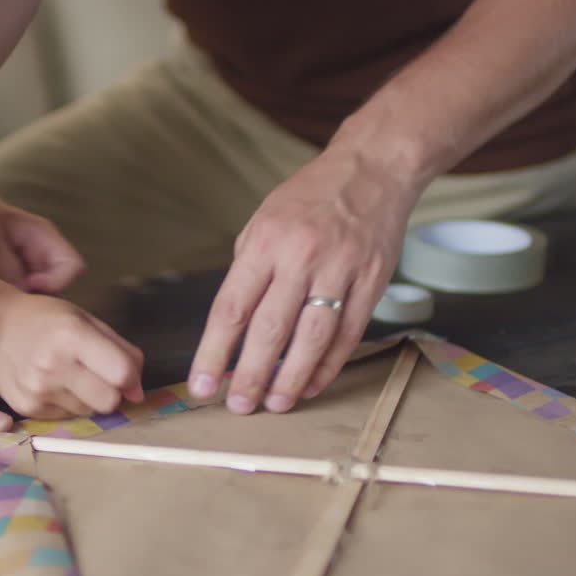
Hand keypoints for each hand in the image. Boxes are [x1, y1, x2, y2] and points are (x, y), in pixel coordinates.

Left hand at [0, 191, 83, 293]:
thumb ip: (6, 265)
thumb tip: (24, 291)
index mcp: (45, 238)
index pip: (73, 266)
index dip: (56, 281)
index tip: (28, 284)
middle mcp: (45, 254)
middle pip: (61, 286)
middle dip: (39, 295)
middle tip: (9, 293)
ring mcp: (34, 267)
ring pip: (44, 295)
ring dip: (24, 299)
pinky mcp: (20, 279)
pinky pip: (26, 296)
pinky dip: (14, 299)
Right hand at [0, 292, 144, 419]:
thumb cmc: (45, 320)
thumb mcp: (87, 320)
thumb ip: (122, 351)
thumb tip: (138, 393)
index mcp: (71, 335)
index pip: (120, 373)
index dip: (131, 377)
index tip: (127, 375)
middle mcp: (53, 365)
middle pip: (108, 401)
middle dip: (112, 392)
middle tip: (98, 376)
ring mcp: (38, 390)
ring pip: (90, 412)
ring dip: (89, 397)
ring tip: (69, 374)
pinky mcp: (27, 408)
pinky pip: (67, 417)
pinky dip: (68, 403)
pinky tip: (54, 383)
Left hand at [187, 146, 418, 413]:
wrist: (373, 168)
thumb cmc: (310, 197)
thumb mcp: (264, 220)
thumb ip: (249, 269)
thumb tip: (233, 324)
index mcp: (265, 242)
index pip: (232, 308)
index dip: (214, 352)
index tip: (202, 384)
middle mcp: (301, 256)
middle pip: (270, 328)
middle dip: (250, 374)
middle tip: (238, 407)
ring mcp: (340, 270)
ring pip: (312, 336)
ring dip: (291, 377)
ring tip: (276, 404)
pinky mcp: (372, 281)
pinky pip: (349, 332)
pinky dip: (329, 363)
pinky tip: (312, 384)